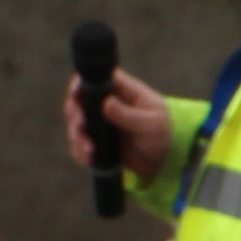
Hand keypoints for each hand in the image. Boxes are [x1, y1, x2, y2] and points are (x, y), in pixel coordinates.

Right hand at [60, 68, 177, 179]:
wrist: (166, 160)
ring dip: (77, 137)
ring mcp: (100, 125)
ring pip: (76, 125)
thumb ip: (130, 115)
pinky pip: (80, 146)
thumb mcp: (152, 123)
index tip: (75, 94)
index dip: (80, 84)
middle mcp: (105, 105)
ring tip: (90, 150)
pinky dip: (80, 152)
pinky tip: (90, 158)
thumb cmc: (164, 133)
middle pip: (78, 102)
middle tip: (81, 125)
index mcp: (121, 91)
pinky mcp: (97, 143)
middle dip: (74, 113)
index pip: (95, 80)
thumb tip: (106, 103)